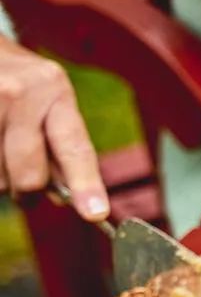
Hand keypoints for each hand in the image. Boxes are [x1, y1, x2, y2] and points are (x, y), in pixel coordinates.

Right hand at [0, 37, 107, 216]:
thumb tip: (65, 197)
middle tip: (26, 189)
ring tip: (2, 150)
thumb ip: (62, 149)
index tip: (96, 213)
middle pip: (29, 175)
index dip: (85, 183)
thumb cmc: (20, 84)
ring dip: (1, 179)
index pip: (74, 146)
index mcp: (54, 90)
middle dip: (28, 192)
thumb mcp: (50, 101)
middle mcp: (21, 94)